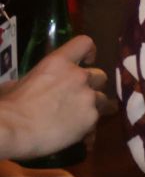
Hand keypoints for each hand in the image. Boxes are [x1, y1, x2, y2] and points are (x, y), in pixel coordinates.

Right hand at [0, 36, 109, 161]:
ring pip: (103, 99)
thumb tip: (26, 85)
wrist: (15, 130)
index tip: (88, 60)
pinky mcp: (91, 117)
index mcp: (58, 62)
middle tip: (79, 96)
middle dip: (92, 86)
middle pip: (100, 75)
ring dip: (93, 106)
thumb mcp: (15, 85)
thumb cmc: (10, 107)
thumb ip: (32, 80)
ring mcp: (88, 97)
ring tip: (79, 117)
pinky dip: (88, 126)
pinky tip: (76, 133)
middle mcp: (78, 76)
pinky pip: (96, 121)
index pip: (84, 43)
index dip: (89, 51)